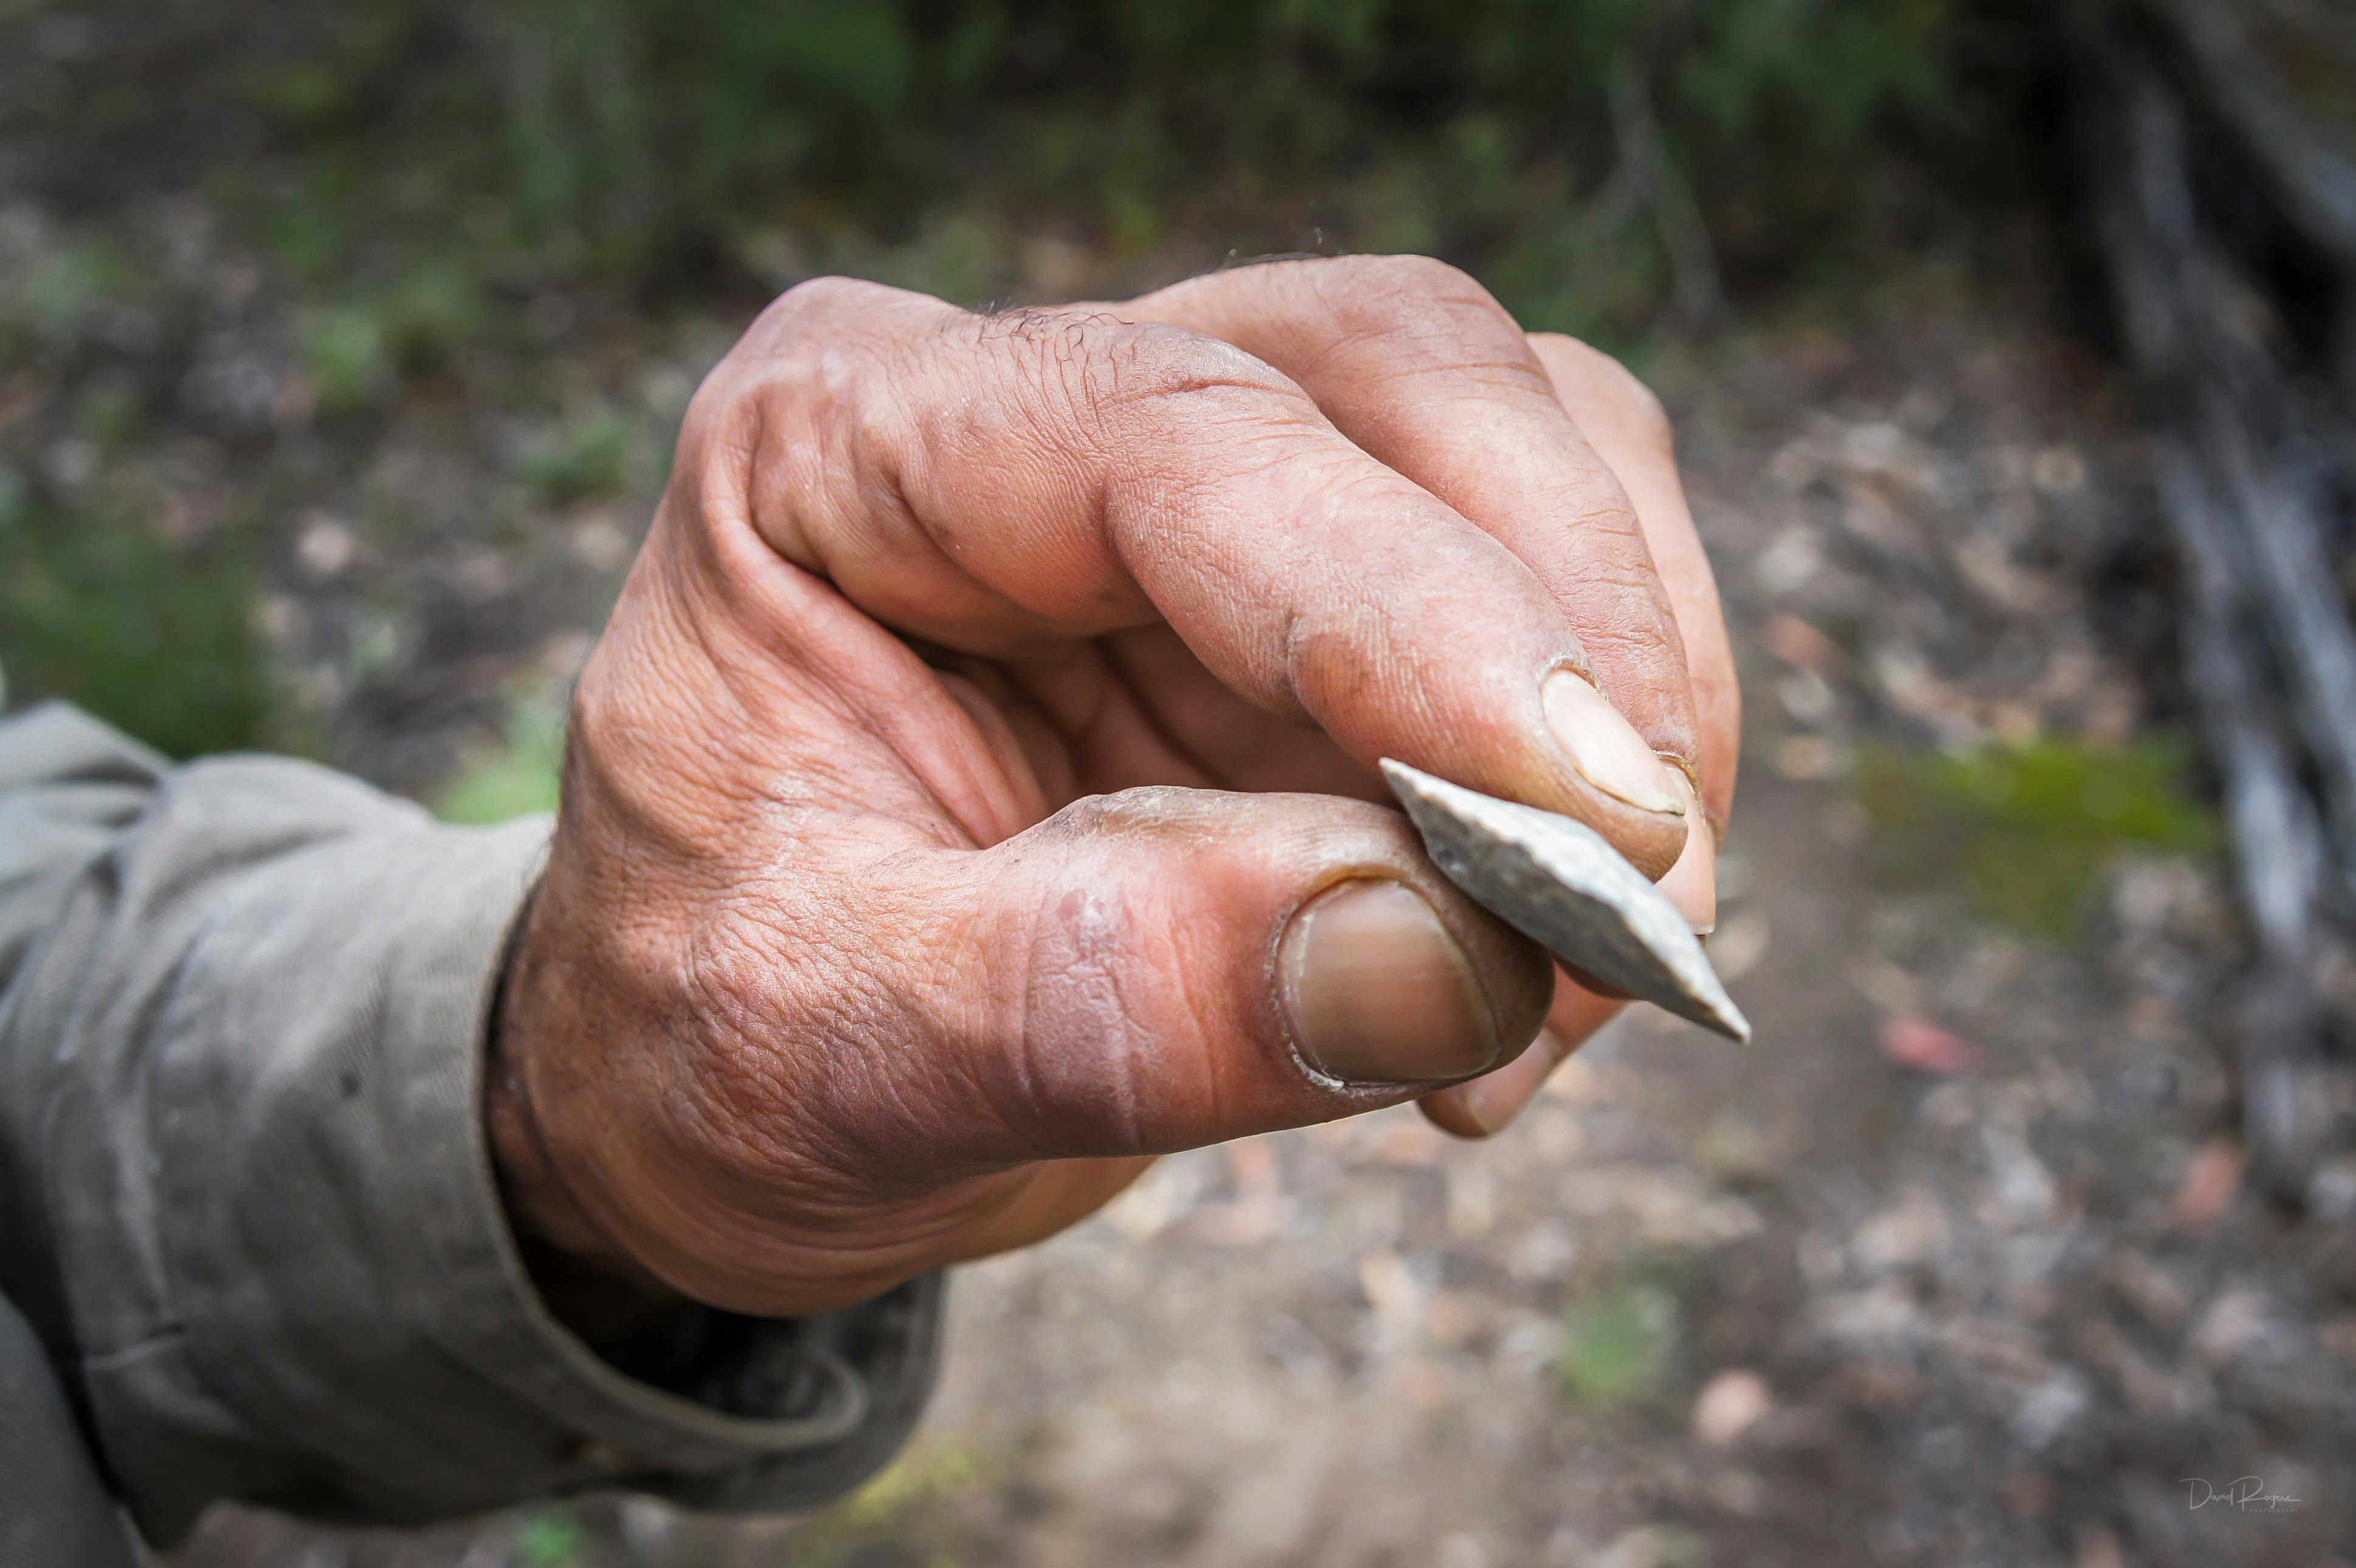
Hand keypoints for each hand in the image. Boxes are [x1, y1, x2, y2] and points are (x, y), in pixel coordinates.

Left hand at [488, 257, 1738, 1318]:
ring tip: (1569, 984)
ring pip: (1522, 446)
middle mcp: (1035, 412)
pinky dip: (1601, 767)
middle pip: (1396, 370)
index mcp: (843, 445)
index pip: (1176, 436)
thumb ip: (1109, 996)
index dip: (1411, 607)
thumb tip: (1451, 958)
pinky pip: (1547, 595)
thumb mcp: (838, 1049)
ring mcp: (1199, 492)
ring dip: (1621, 697)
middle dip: (1565, 628)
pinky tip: (1525, 974)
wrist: (725, 1092)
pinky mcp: (1321, 604)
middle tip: (1631, 912)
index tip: (1589, 817)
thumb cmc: (720, 1043)